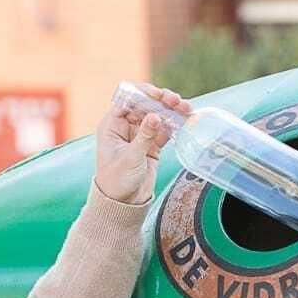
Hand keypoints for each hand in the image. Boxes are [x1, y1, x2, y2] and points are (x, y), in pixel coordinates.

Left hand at [94, 82, 191, 204]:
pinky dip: (174, 125)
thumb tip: (155, 116)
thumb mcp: (130, 158)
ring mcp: (140, 135)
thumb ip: (144, 136)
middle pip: (145, 104)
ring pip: (157, 115)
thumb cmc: (117, 181)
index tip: (158, 95)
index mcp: (112, 125)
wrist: (124, 203)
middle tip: (175, 101)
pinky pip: (165, 129)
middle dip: (161, 100)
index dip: (143, 94)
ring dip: (171, 110)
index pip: (128, 100)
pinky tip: (184, 121)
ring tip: (185, 108)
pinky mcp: (152, 145)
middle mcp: (126, 126)